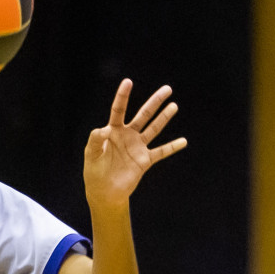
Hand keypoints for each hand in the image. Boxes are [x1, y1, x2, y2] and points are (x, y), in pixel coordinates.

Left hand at [83, 80, 186, 208]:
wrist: (104, 192)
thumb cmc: (94, 172)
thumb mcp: (91, 155)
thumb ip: (95, 141)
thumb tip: (104, 129)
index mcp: (113, 131)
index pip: (118, 110)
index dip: (123, 96)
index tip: (128, 81)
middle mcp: (128, 136)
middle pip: (143, 115)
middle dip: (155, 102)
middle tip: (167, 89)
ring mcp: (138, 147)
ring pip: (154, 129)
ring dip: (164, 118)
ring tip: (174, 106)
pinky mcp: (145, 160)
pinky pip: (161, 152)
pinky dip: (172, 147)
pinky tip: (183, 141)